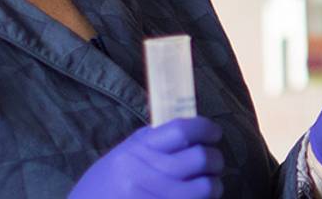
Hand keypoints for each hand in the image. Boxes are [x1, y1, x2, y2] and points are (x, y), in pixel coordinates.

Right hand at [70, 118, 224, 198]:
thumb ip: (155, 141)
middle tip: (213, 162)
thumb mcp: (124, 154)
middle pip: (201, 158)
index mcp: (137, 151)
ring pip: (205, 187)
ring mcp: (154, 198)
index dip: (206, 129)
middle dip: (215, 159)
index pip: (182, 131)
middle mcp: (145, 174)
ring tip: (208, 184)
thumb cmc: (106, 183)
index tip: (214, 133)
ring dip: (214, 184)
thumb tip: (194, 129)